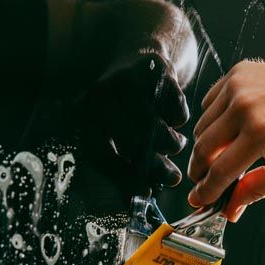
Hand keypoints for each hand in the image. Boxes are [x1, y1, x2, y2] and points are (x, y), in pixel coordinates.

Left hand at [80, 51, 189, 192]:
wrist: (139, 60)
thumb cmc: (126, 112)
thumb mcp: (116, 136)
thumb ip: (123, 170)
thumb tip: (135, 204)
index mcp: (86, 118)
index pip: (102, 154)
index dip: (125, 177)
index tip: (146, 194)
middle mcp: (100, 97)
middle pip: (132, 140)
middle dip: (156, 165)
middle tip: (173, 178)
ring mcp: (127, 79)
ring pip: (155, 124)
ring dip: (171, 143)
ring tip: (174, 145)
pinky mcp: (153, 68)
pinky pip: (173, 104)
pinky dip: (179, 118)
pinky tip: (174, 118)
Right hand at [187, 59, 264, 221]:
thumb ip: (256, 190)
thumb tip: (228, 210)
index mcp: (260, 133)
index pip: (220, 171)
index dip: (206, 191)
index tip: (198, 199)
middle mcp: (245, 107)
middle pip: (203, 149)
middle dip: (198, 171)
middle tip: (202, 181)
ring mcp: (238, 87)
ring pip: (201, 127)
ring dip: (206, 146)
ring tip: (223, 153)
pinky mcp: (235, 74)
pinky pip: (208, 105)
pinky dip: (213, 120)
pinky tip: (231, 127)